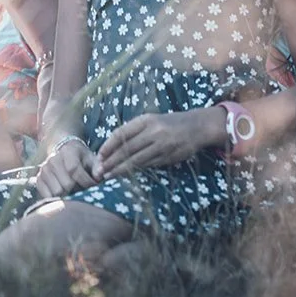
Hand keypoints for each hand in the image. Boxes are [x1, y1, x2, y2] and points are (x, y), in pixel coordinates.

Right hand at [35, 136, 98, 196]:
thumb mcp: (91, 157)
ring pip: (57, 192)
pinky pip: (47, 196)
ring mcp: (44, 170)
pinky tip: (64, 195)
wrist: (62, 149)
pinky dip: (57, 199)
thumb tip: (99, 176)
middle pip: (66, 184)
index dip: (86, 181)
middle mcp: (53, 160)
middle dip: (78, 190)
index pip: (74, 170)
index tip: (95, 186)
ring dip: (68, 196)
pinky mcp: (38, 179)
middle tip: (84, 190)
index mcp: (67, 152)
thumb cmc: (80, 157)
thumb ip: (97, 167)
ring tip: (74, 192)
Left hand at [93, 108, 223, 181]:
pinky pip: (149, 165)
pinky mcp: (169, 157)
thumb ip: (133, 131)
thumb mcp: (150, 120)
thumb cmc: (167, 123)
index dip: (108, 146)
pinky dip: (136, 171)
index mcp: (145, 120)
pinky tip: (127, 176)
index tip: (99, 156)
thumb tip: (111, 147)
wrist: (196, 127)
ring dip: (121, 169)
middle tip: (99, 171)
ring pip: (137, 160)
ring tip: (108, 176)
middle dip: (111, 161)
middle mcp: (153, 132)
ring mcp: (162, 145)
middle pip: (127, 149)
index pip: (121, 134)